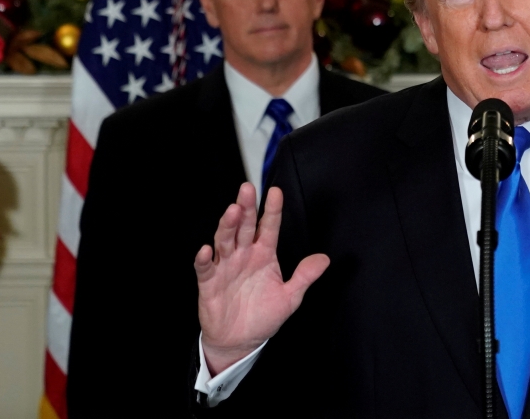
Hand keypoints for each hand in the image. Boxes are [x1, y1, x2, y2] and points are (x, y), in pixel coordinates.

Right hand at [194, 182, 329, 374]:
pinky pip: (205, 269)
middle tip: (247, 189)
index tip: (276, 192)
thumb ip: (305, 276)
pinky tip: (207, 250)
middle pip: (244, 227)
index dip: (272, 210)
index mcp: (264, 255)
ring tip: (232, 212)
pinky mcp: (210, 283)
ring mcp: (225, 267)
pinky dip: (205, 259)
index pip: (268, 227)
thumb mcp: (290, 297)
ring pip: (225, 241)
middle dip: (246, 208)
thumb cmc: (263, 315)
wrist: (240, 340)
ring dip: (227, 226)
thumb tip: (324, 259)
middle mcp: (244, 256)